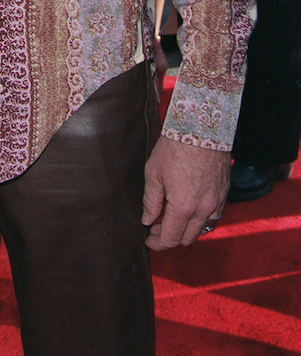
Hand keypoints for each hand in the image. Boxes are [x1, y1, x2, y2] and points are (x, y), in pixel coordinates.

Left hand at [142, 135, 229, 249]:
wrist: (201, 128)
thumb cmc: (174, 148)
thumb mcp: (154, 173)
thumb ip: (150, 201)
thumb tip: (148, 220)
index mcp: (183, 207)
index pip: (170, 239)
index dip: (157, 243)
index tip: (149, 240)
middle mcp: (203, 209)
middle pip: (187, 238)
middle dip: (170, 238)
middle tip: (157, 227)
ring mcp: (216, 202)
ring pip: (202, 229)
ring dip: (186, 230)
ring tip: (172, 218)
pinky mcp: (224, 194)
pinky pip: (214, 217)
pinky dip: (200, 220)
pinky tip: (189, 209)